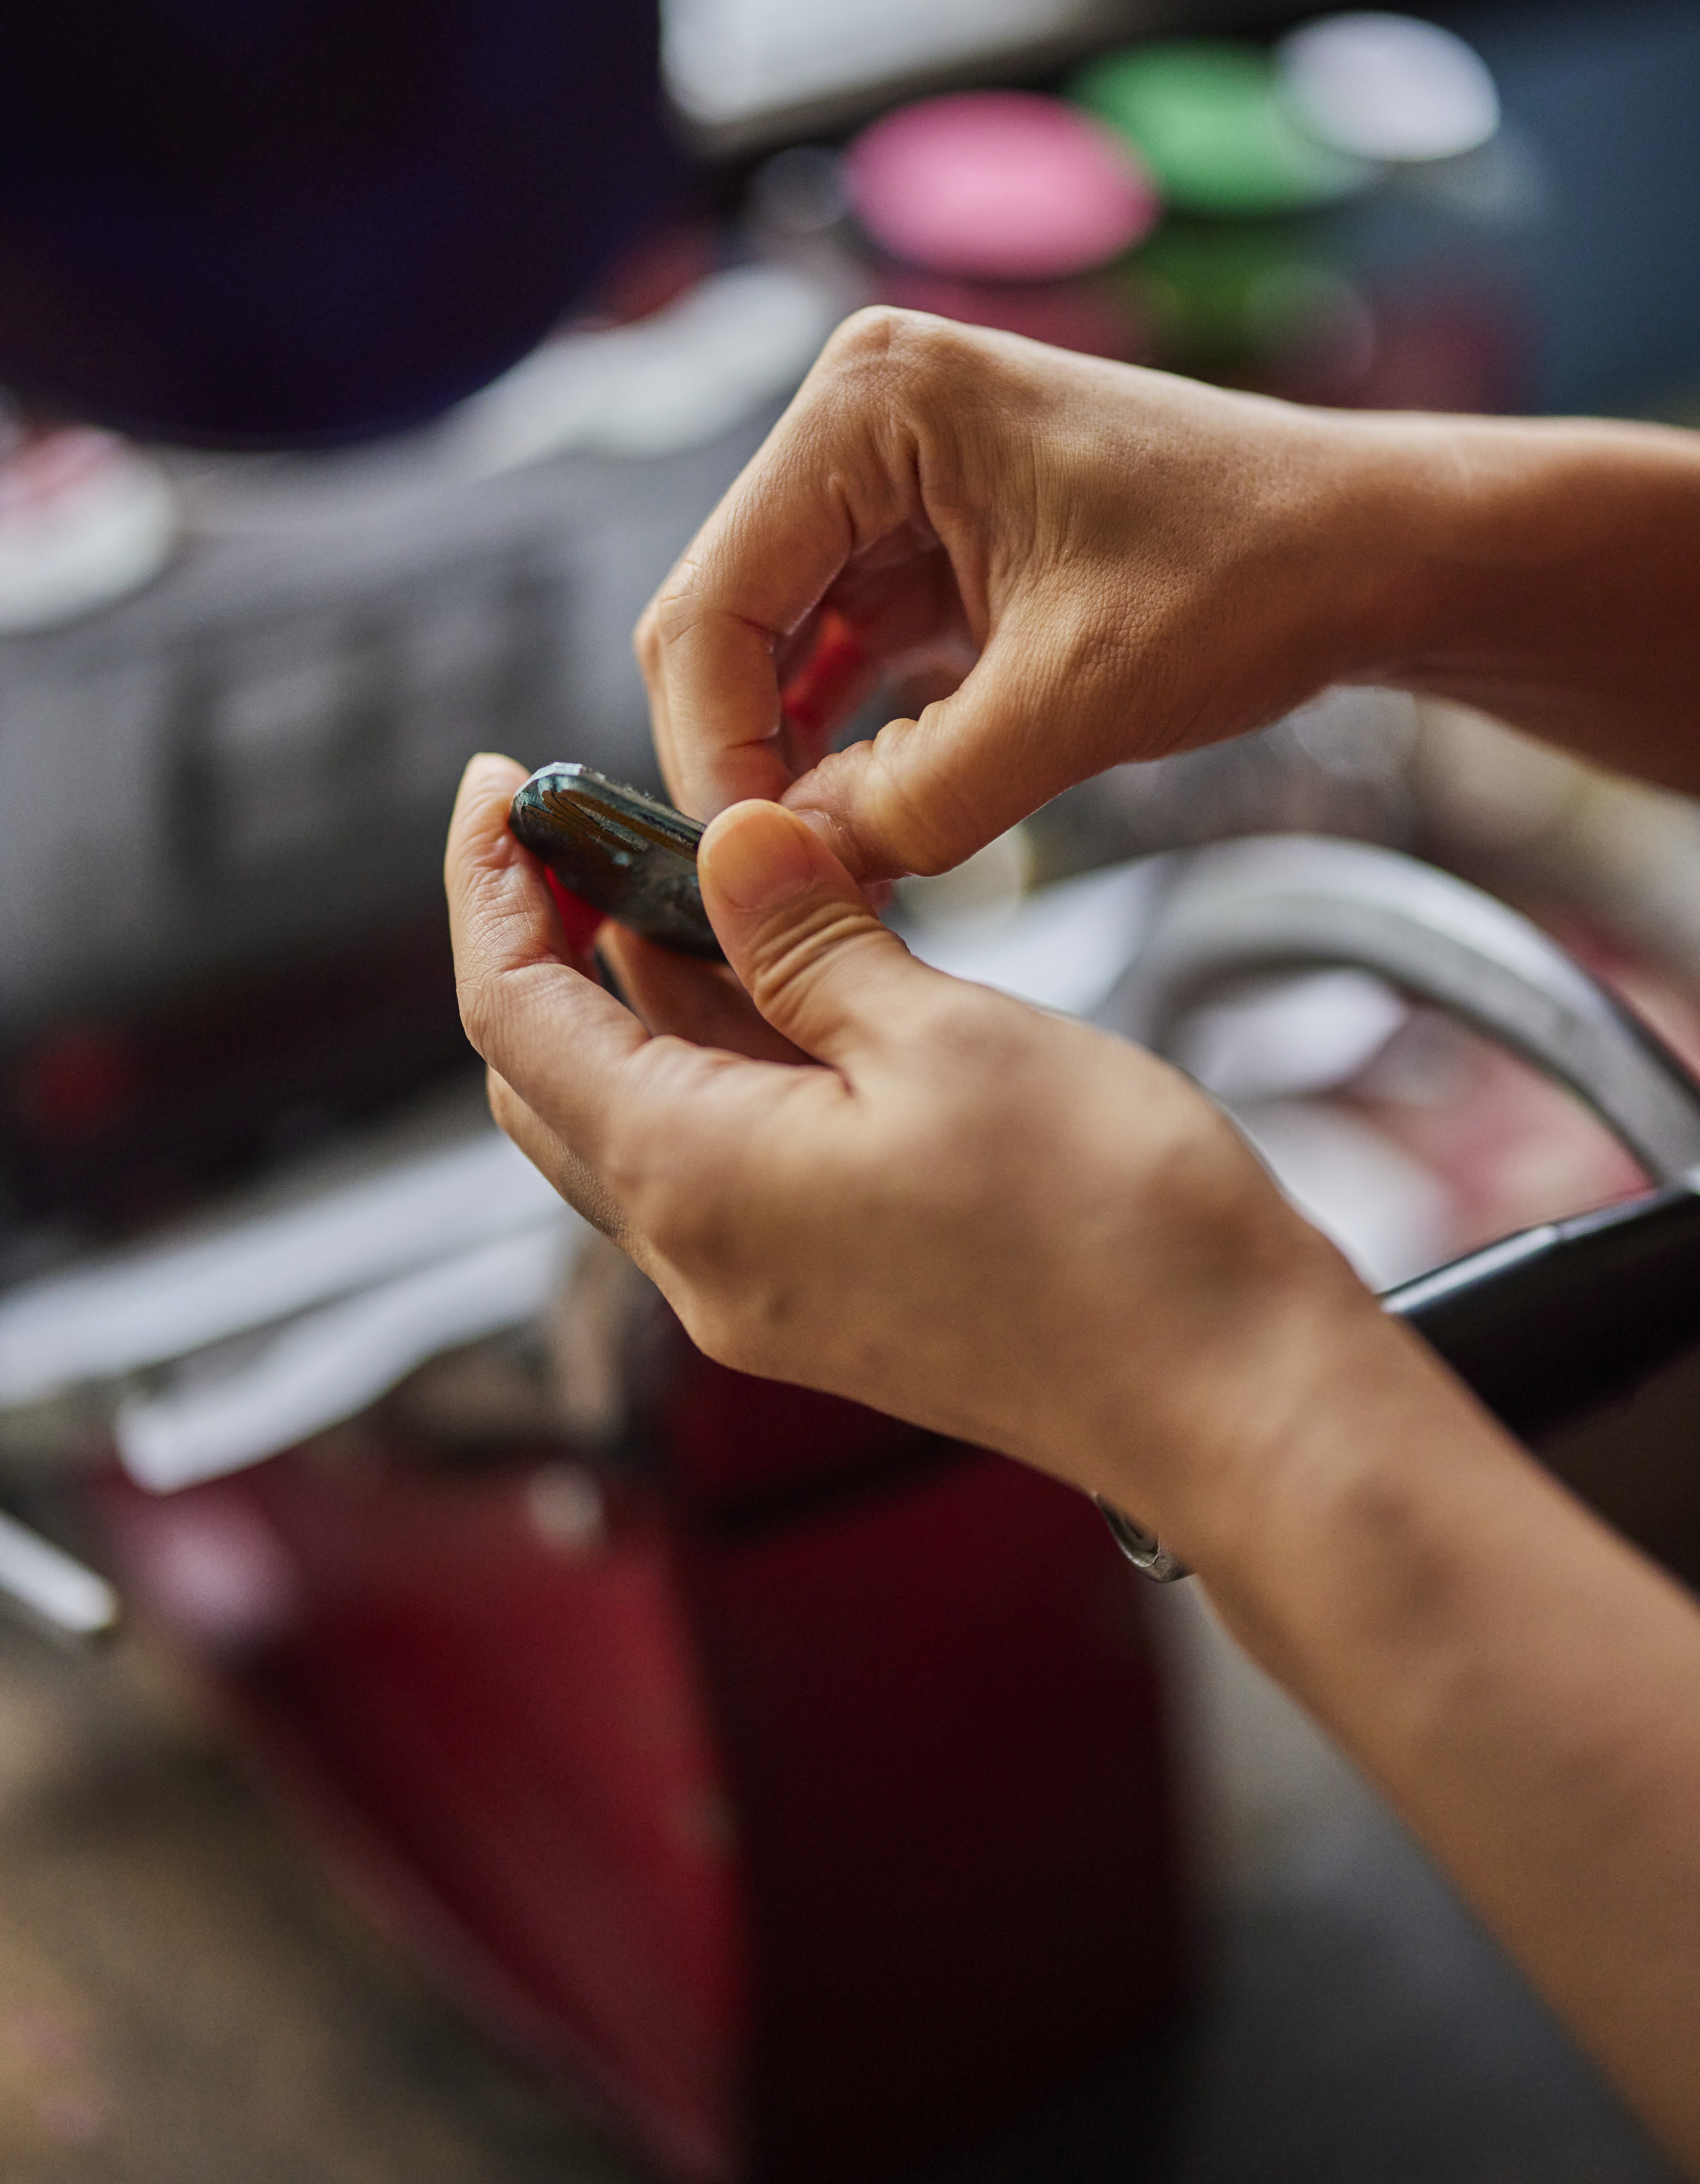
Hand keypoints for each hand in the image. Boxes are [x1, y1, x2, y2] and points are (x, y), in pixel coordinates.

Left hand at [445, 753, 1382, 1552]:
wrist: (1230, 1398)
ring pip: (640, 1112)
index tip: (495, 785)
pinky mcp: (827, 1291)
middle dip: (549, 937)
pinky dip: (721, 1054)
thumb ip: (811, 945)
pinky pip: (723, 1154)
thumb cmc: (1111, 1229)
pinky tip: (778, 972)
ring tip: (694, 870)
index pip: (514, 1015)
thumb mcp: (948, 1037)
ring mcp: (760, 1284)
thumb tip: (726, 846)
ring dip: (642, 991)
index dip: (488, 888)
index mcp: (695, 1181)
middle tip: (584, 819)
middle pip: (552, 1074)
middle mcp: (698, 1254)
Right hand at [635, 307, 1429, 882]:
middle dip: (745, 754)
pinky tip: (859, 813)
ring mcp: (889, 473)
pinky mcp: (924, 534)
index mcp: (874, 401)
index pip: (713, 600)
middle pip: (725, 616)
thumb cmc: (1254, 577)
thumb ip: (916, 798)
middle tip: (778, 881)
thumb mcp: (1074, 704)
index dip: (711, 748)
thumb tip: (794, 872)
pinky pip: (841, 647)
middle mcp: (862, 413)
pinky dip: (840, 733)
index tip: (745, 868)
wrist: (1372, 548)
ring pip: (773, 642)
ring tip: (824, 859)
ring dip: (788, 753)